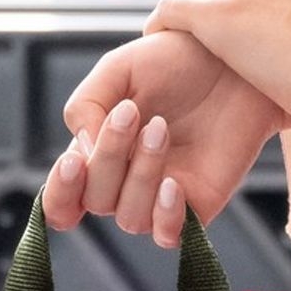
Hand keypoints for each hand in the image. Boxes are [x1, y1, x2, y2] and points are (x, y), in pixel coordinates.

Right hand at [41, 29, 286, 247]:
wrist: (231, 55)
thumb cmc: (172, 61)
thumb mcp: (117, 69)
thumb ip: (84, 105)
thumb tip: (82, 151)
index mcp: (99, 153)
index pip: (62, 200)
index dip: (60, 193)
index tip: (74, 162)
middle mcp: (126, 181)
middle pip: (96, 201)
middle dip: (108, 159)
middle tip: (131, 112)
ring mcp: (161, 194)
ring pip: (130, 217)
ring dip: (140, 174)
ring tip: (160, 129)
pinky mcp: (198, 203)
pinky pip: (170, 235)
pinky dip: (165, 216)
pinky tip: (172, 184)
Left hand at [143, 0, 290, 129]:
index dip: (245, 15)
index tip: (247, 43)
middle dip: (222, 24)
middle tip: (220, 62)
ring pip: (200, 9)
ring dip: (198, 34)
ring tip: (189, 62)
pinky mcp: (214, 14)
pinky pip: (171, 15)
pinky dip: (160, 27)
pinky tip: (154, 46)